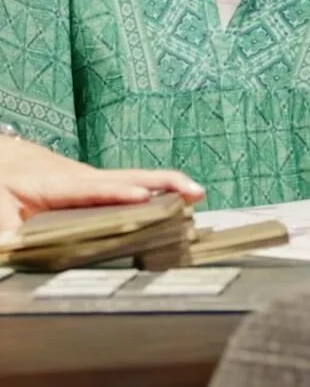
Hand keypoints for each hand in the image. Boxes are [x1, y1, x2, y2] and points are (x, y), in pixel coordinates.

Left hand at [0, 136, 203, 235]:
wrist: (8, 159)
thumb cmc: (5, 180)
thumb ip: (6, 226)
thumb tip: (12, 243)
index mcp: (60, 183)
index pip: (94, 189)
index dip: (119, 193)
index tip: (143, 197)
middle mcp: (84, 178)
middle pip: (129, 178)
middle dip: (163, 182)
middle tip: (194, 191)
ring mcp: (94, 180)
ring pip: (135, 179)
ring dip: (166, 185)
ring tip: (196, 195)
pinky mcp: (98, 186)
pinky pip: (132, 184)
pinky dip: (157, 187)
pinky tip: (175, 199)